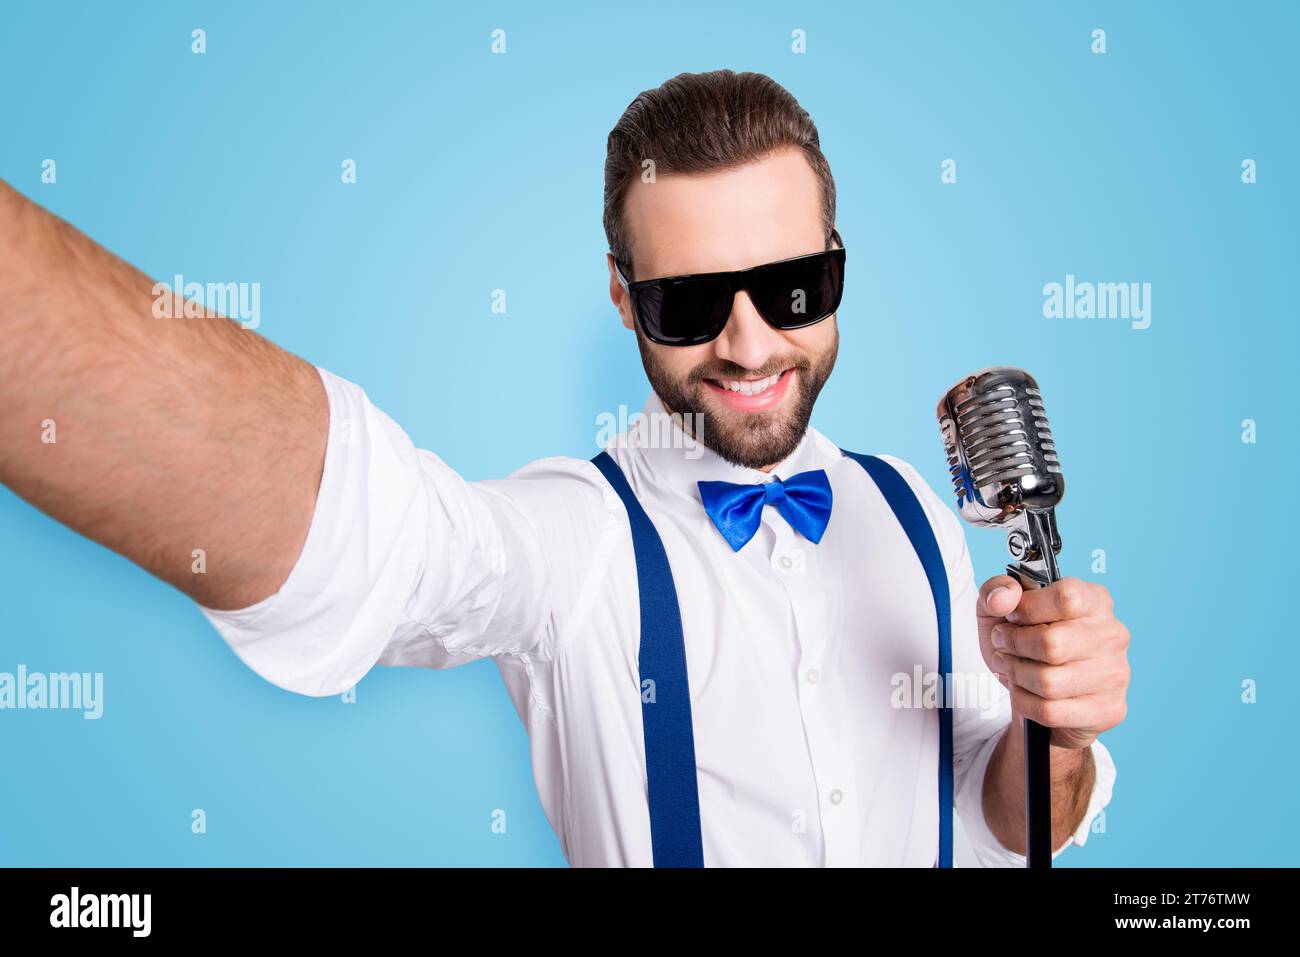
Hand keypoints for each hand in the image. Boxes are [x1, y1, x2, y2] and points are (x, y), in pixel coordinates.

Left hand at [977, 575, 1129, 749]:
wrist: (1039, 690)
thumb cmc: (1024, 642)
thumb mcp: (1001, 609)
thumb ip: (996, 591)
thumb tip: (1002, 599)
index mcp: (1094, 600)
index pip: (1066, 598)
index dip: (1028, 609)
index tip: (1012, 617)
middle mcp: (1113, 635)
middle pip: (1052, 644)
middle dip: (1015, 646)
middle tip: (1003, 646)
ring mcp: (1115, 674)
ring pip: (1048, 682)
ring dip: (1016, 675)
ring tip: (1011, 667)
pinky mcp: (1109, 709)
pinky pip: (1050, 711)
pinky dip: (1024, 702)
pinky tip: (1023, 691)